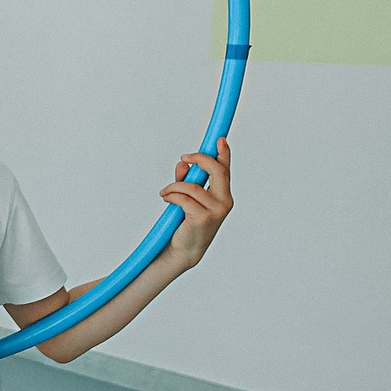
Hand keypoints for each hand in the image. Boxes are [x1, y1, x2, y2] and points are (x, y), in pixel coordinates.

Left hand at [159, 137, 232, 268]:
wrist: (183, 250)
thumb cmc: (186, 223)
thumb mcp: (187, 198)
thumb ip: (186, 180)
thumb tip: (183, 164)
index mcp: (223, 195)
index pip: (225, 170)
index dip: (224, 154)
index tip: (220, 139)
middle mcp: (224, 202)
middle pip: (217, 171)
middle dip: (200, 159)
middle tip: (185, 157)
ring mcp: (215, 211)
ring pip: (192, 186)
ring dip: (174, 186)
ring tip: (165, 192)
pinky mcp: (202, 218)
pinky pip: (183, 198)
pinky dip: (171, 195)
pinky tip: (166, 199)